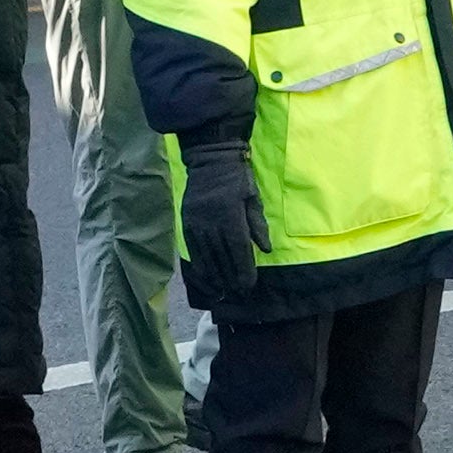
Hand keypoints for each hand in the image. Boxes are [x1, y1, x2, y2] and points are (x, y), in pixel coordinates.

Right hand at [178, 132, 267, 302]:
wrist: (210, 159)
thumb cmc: (238, 178)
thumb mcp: (254, 198)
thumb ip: (258, 225)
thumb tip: (265, 251)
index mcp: (230, 214)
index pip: (238, 249)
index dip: (244, 269)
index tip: (249, 284)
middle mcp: (211, 221)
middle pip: (222, 257)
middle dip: (232, 277)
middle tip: (239, 292)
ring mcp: (196, 222)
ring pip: (206, 256)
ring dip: (216, 276)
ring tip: (224, 290)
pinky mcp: (186, 222)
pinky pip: (192, 249)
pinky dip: (200, 265)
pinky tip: (206, 277)